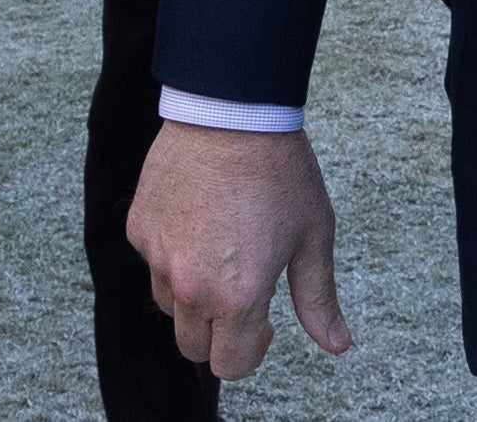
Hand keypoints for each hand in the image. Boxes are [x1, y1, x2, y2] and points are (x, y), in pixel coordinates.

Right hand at [128, 124, 349, 379]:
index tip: (267, 324)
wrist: (233, 111)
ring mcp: (158, 257)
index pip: (231, 365)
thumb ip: (319, 299)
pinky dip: (172, 254)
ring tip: (223, 250)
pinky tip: (200, 219)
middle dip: (221, 333)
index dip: (253, 351)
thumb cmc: (281, 172)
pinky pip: (153, 262)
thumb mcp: (313, 236)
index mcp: (237, 297)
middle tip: (245, 293)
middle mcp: (190, 286)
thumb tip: (337, 345)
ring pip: (170, 307)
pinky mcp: (139, 229)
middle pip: (194, 347)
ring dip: (193, 297)